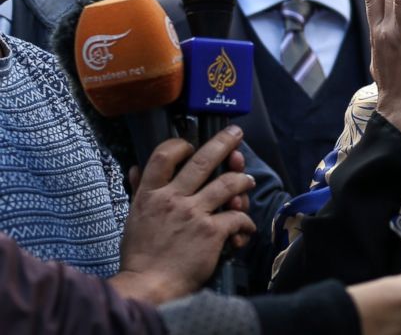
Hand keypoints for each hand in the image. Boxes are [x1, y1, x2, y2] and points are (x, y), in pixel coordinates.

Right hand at [110, 125, 255, 302]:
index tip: (192, 144)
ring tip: (248, 181)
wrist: (149, 286)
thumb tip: (135, 168)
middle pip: (203, 161)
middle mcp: (173, 199)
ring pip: (228, 184)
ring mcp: (194, 214)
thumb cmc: (140, 255)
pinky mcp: (212, 232)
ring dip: (243, 181)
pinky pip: (237, 217)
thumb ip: (138, 190)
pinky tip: (245, 228)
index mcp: (151, 194)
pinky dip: (245, 222)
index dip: (181, 145)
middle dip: (224, 143)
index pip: (163, 156)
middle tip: (236, 134)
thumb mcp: (133, 218)